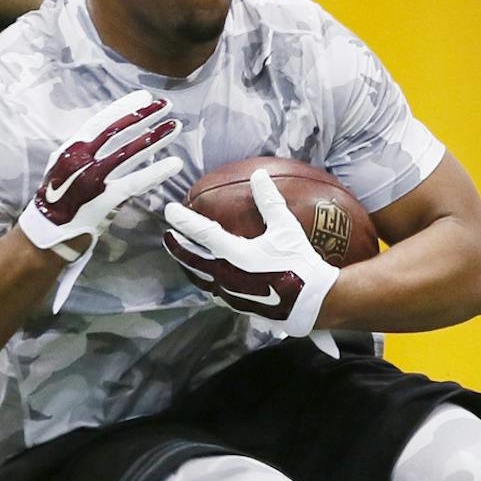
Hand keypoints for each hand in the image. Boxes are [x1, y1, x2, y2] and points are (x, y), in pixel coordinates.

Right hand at [18, 89, 184, 264]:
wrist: (45, 235)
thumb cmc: (57, 203)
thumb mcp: (64, 171)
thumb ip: (84, 156)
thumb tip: (112, 144)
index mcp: (70, 149)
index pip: (100, 121)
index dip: (124, 108)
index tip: (143, 97)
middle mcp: (80, 159)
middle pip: (118, 131)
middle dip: (145, 116)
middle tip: (165, 105)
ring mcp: (92, 178)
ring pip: (130, 152)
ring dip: (156, 138)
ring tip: (175, 126)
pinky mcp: (104, 199)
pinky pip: (135, 181)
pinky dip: (156, 171)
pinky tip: (174, 163)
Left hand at [162, 168, 339, 338]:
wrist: (312, 302)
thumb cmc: (299, 263)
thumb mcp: (286, 228)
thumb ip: (269, 201)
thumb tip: (259, 175)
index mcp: (234, 255)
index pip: (201, 233)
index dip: (183, 220)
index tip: (169, 210)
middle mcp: (226, 276)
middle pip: (191, 260)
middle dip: (177, 246)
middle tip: (168, 235)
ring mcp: (230, 293)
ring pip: (200, 278)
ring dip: (189, 265)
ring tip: (183, 255)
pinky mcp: (237, 305)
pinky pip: (213, 290)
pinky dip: (205, 279)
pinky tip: (209, 277)